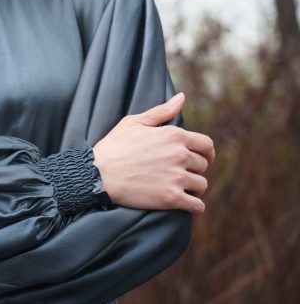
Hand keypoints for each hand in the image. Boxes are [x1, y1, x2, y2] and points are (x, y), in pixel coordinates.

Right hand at [92, 92, 214, 213]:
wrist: (97, 174)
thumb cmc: (113, 147)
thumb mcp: (134, 123)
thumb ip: (161, 111)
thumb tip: (182, 97)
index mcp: (174, 135)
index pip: (206, 145)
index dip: (205, 153)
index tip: (201, 159)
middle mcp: (179, 155)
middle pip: (202, 165)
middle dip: (194, 170)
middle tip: (181, 174)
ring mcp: (176, 177)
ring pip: (201, 185)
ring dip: (194, 188)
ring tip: (182, 189)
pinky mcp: (171, 198)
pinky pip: (197, 205)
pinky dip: (195, 206)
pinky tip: (187, 204)